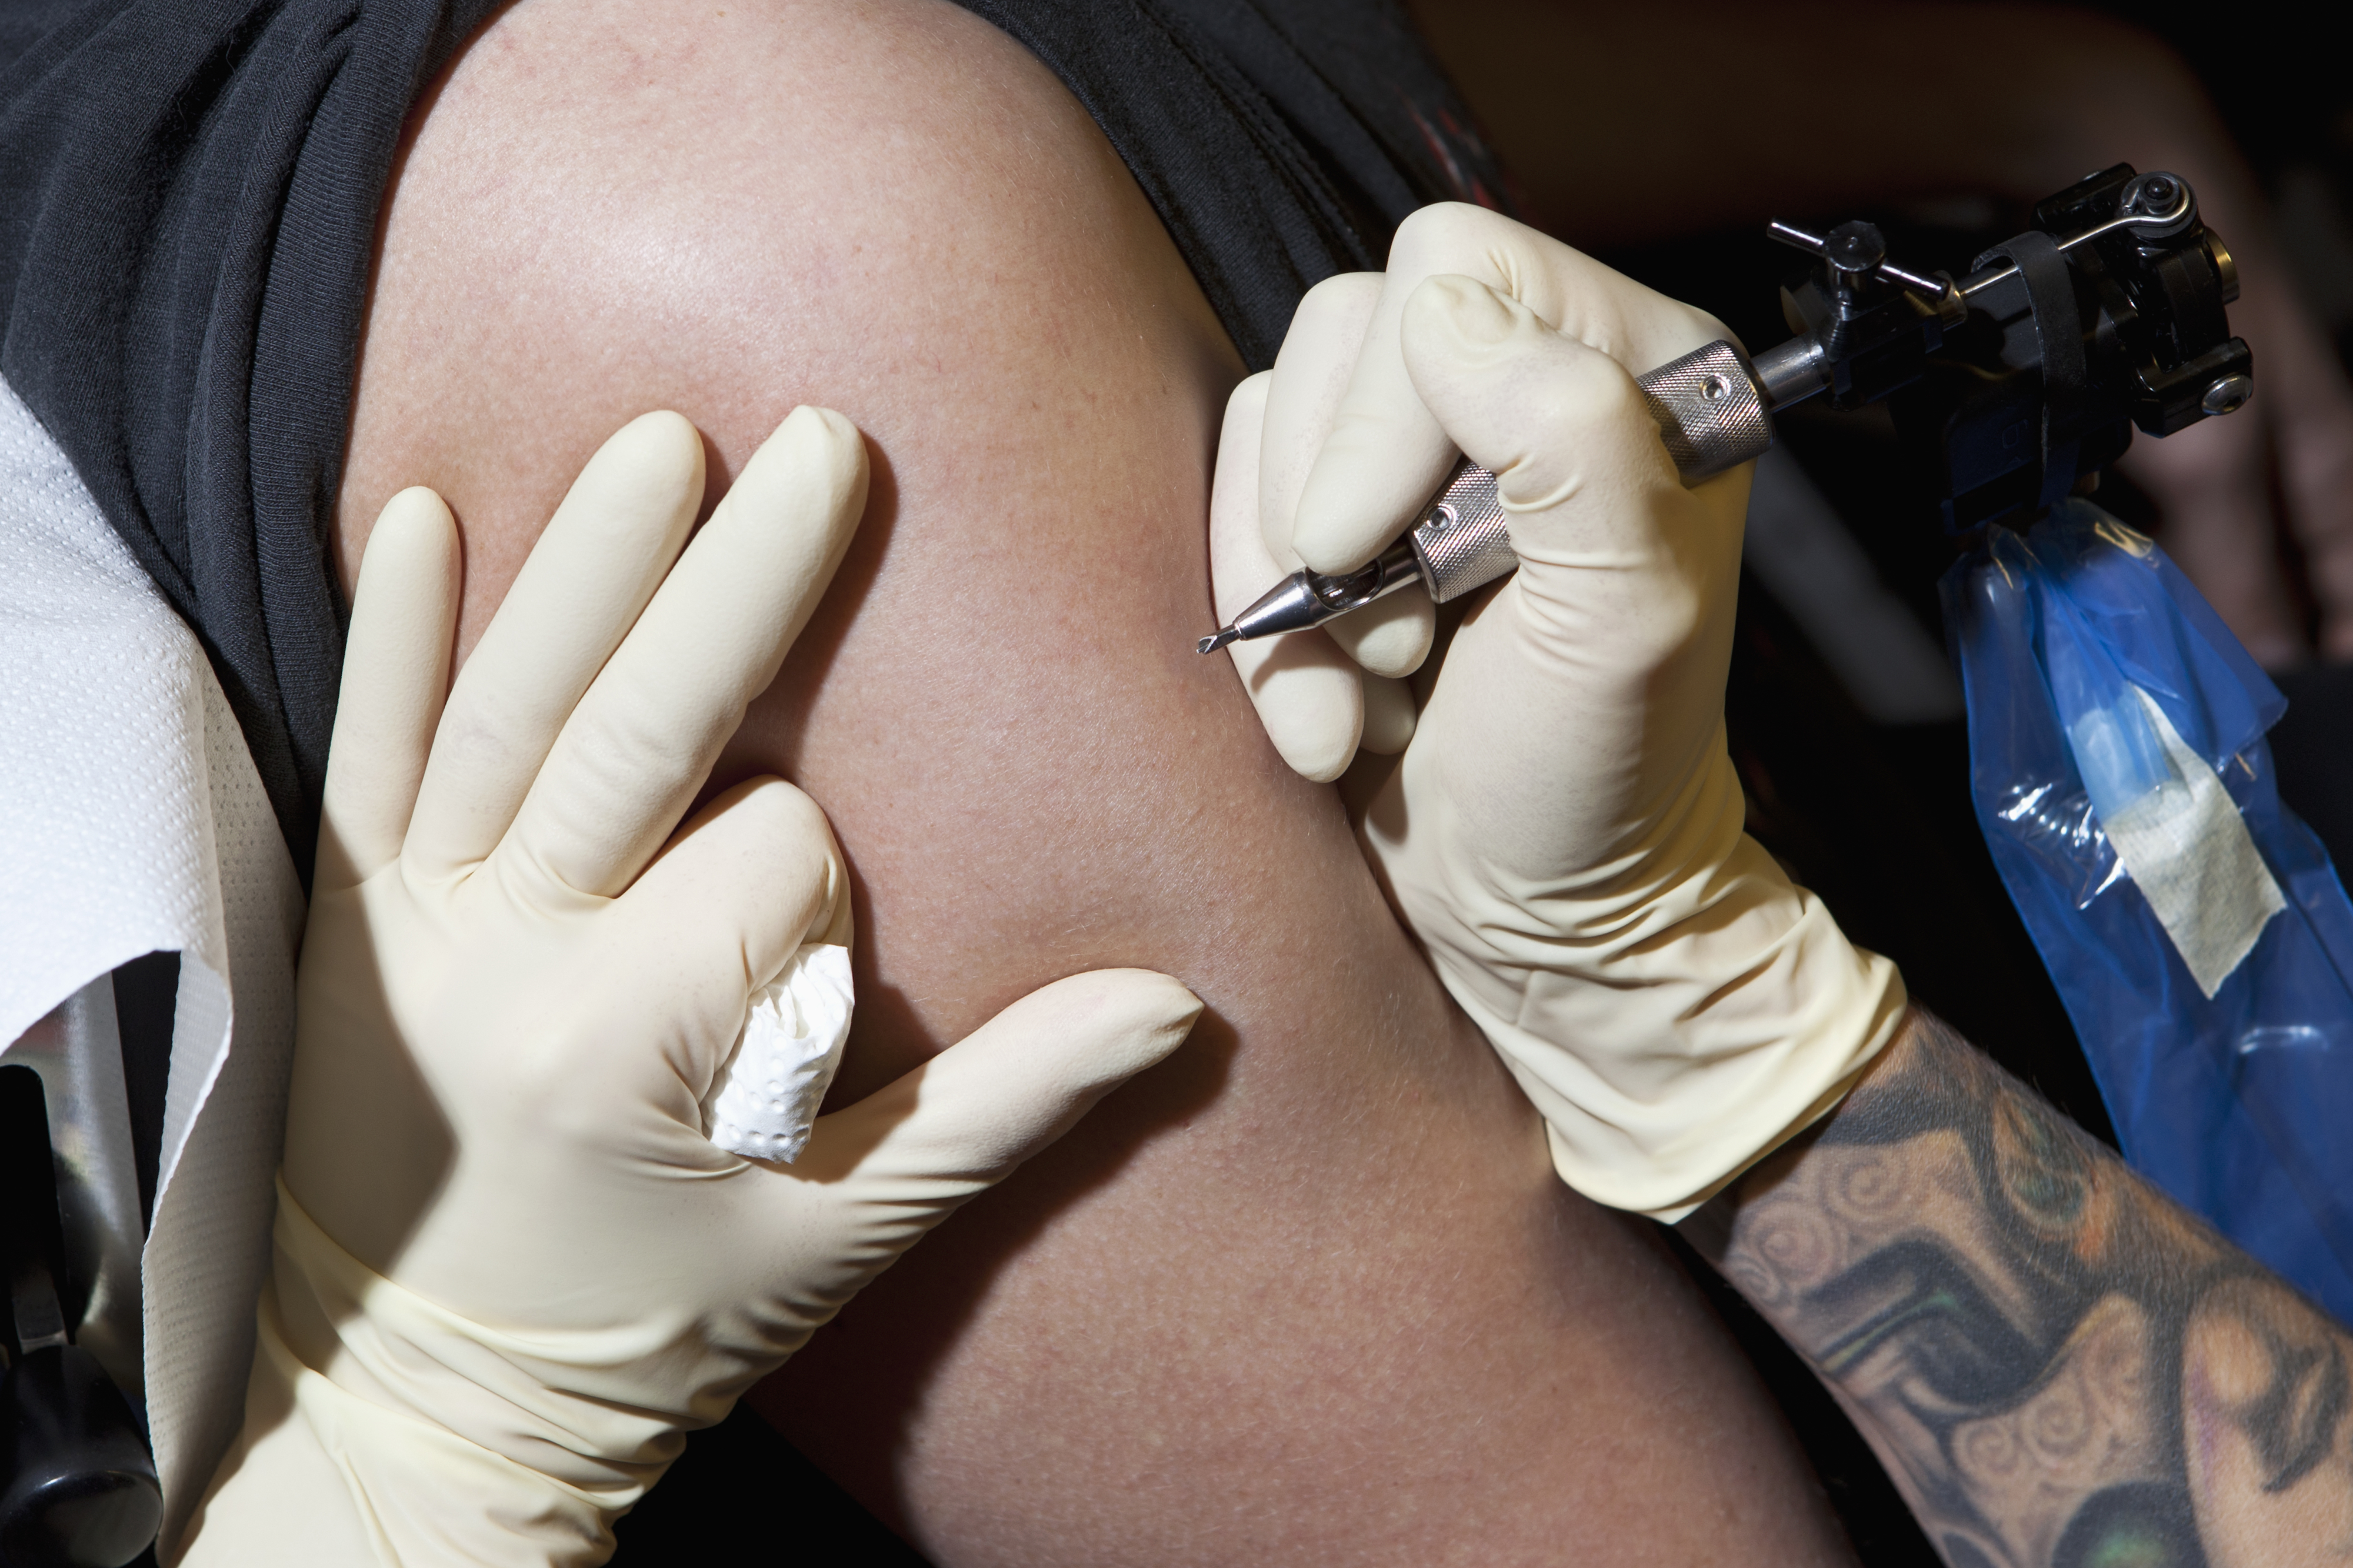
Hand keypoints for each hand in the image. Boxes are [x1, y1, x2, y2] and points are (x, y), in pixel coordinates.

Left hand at [188, 409, 1199, 1566]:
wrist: (420, 1401)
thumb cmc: (649, 1327)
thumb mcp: (843, 1236)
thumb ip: (1008, 1107)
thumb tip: (1176, 1005)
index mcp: (637, 1042)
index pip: (775, 858)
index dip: (823, 878)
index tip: (820, 969)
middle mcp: (512, 961)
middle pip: (643, 727)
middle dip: (744, 582)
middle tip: (823, 443)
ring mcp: (415, 924)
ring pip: (508, 709)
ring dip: (591, 565)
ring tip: (668, 441)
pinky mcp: (355, 914)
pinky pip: (363, 751)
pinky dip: (391, 633)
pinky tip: (427, 513)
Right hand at [1212, 204, 1903, 1217]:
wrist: (1530, 915)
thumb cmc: (1596, 781)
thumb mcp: (1623, 619)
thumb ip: (1570, 439)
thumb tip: (1442, 317)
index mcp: (1627, 369)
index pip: (1453, 270)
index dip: (1397, 407)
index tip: (1408, 554)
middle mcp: (1519, 386)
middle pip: (1345, 332)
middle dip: (1341, 511)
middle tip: (1401, 646)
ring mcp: (1415, 455)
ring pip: (1270, 418)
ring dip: (1292, 588)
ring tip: (1368, 696)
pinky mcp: (1331, 523)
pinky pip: (1230, 502)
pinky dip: (1259, 628)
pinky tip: (1326, 719)